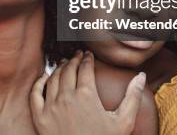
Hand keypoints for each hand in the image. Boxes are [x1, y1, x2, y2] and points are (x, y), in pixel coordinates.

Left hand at [30, 51, 145, 134]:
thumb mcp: (124, 121)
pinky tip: (45, 78)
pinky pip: (35, 94)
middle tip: (77, 55)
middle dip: (74, 60)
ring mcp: (50, 107)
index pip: (85, 68)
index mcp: (86, 95)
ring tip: (65, 64)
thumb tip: (141, 76)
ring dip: (59, 68)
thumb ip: (132, 97)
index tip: (88, 55)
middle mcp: (66, 97)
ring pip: (53, 79)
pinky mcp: (40, 118)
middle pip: (68, 70)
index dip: (87, 59)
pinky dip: (39, 83)